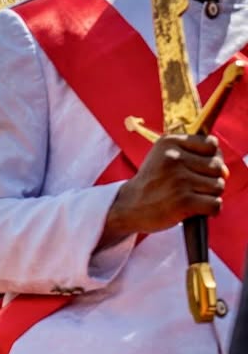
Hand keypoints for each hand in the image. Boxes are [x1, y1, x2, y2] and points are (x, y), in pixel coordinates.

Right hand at [101, 134, 225, 245]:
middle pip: (217, 167)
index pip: (211, 145)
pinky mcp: (183, 201)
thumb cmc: (151, 183)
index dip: (209, 159)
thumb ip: (196, 156)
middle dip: (210, 179)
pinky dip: (210, 210)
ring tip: (191, 198)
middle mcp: (174, 158)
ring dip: (209, 195)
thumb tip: (226, 171)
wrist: (127, 207)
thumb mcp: (164, 157)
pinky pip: (215, 204)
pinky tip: (196, 210)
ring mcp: (178, 180)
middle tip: (192, 187)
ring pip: (218, 186)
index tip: (196, 169)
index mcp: (169, 142)